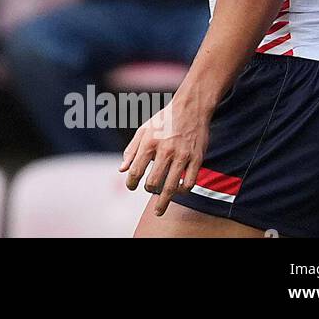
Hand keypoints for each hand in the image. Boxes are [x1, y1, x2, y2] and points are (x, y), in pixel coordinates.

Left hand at [119, 98, 211, 216]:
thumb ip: (131, 150)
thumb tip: (121, 170)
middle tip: (147, 192)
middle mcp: (165, 150)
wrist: (190, 109)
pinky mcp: (197, 159)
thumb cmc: (163, 120)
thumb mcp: (143, 130)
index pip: (135, 171)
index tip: (131, 187)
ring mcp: (182, 156)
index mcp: (149, 143)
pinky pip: (189, 183)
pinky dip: (182, 191)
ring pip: (171, 187)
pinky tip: (178, 191)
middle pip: (153, 182)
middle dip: (148, 191)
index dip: (130, 183)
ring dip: (163, 201)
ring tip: (159, 209)